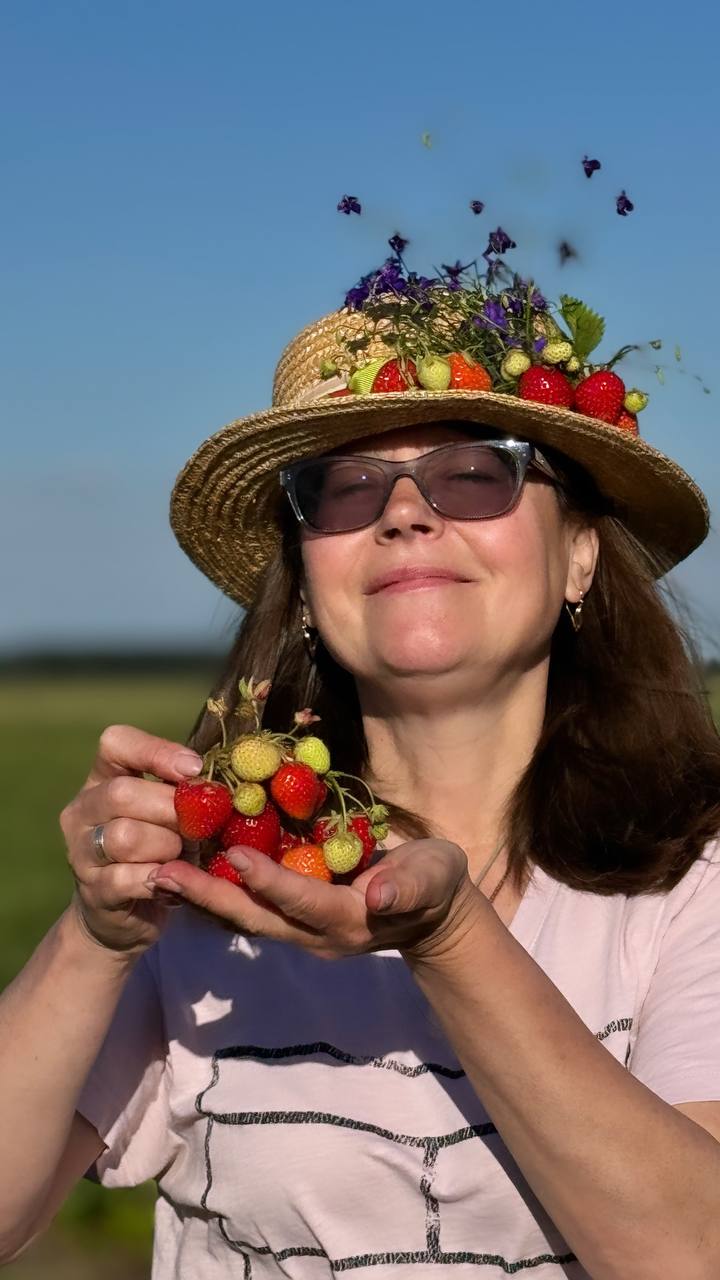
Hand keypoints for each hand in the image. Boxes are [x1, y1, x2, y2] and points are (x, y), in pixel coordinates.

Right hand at [59, 724, 203, 953]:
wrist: (126, 912)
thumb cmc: (156, 849)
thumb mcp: (168, 814)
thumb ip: (182, 792)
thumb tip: (214, 782)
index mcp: (103, 779)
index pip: (115, 743)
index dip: (156, 751)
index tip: (194, 770)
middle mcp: (83, 810)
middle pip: (122, 793)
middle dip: (171, 809)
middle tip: (197, 827)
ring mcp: (81, 851)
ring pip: (125, 837)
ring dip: (166, 847)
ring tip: (181, 857)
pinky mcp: (92, 889)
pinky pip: (126, 878)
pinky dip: (158, 880)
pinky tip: (171, 883)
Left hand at [146, 837, 483, 960]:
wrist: (431, 914)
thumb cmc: (436, 885)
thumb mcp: (435, 878)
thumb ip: (411, 885)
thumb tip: (382, 895)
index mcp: (348, 921)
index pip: (302, 900)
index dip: (270, 880)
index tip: (236, 855)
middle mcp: (316, 933)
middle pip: (255, 917)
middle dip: (209, 896)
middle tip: (162, 873)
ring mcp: (301, 930)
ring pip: (243, 916)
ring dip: (201, 897)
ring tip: (157, 873)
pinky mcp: (293, 918)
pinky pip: (249, 907)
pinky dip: (215, 891)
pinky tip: (184, 870)